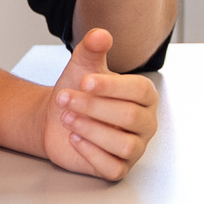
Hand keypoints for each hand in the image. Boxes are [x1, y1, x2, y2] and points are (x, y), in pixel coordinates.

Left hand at [38, 29, 158, 179]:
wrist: (58, 119)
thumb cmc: (78, 92)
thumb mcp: (83, 68)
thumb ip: (92, 50)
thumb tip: (100, 35)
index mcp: (145, 96)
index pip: (139, 90)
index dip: (111, 87)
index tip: (84, 81)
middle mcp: (145, 123)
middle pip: (130, 118)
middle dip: (94, 108)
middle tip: (66, 99)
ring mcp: (135, 148)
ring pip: (124, 145)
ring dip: (91, 130)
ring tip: (67, 118)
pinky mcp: (119, 168)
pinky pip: (113, 167)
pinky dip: (91, 153)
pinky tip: (74, 138)